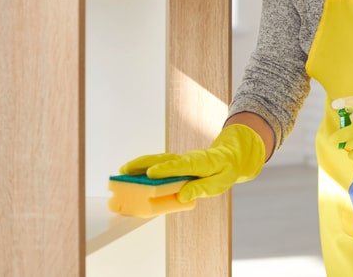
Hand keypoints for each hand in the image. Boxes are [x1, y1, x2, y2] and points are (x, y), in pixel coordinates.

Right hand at [119, 123, 265, 202]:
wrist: (229, 156)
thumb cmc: (224, 171)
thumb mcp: (219, 183)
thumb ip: (201, 189)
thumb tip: (182, 196)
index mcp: (200, 163)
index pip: (181, 165)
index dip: (166, 169)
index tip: (151, 173)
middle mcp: (187, 159)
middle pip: (164, 159)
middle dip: (144, 164)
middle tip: (125, 170)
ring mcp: (180, 159)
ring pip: (159, 159)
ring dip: (140, 164)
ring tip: (122, 171)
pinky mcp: (176, 163)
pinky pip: (159, 163)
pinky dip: (144, 166)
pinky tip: (131, 173)